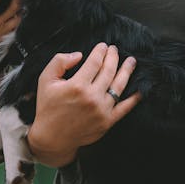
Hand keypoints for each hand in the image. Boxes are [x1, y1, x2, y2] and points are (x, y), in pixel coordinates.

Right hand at [27, 43, 139, 166]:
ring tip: (131, 62)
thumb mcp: (45, 80)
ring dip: (126, 71)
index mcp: (77, 85)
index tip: (103, 46)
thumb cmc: (48, 107)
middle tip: (115, 50)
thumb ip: (60, 62)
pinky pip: (124, 108)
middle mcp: (91, 97)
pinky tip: (139, 89)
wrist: (52, 137)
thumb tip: (79, 55)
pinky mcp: (107, 122)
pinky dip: (133, 98)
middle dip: (113, 57)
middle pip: (108, 71)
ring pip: (118, 86)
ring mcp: (101, 110)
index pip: (95, 62)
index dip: (100, 51)